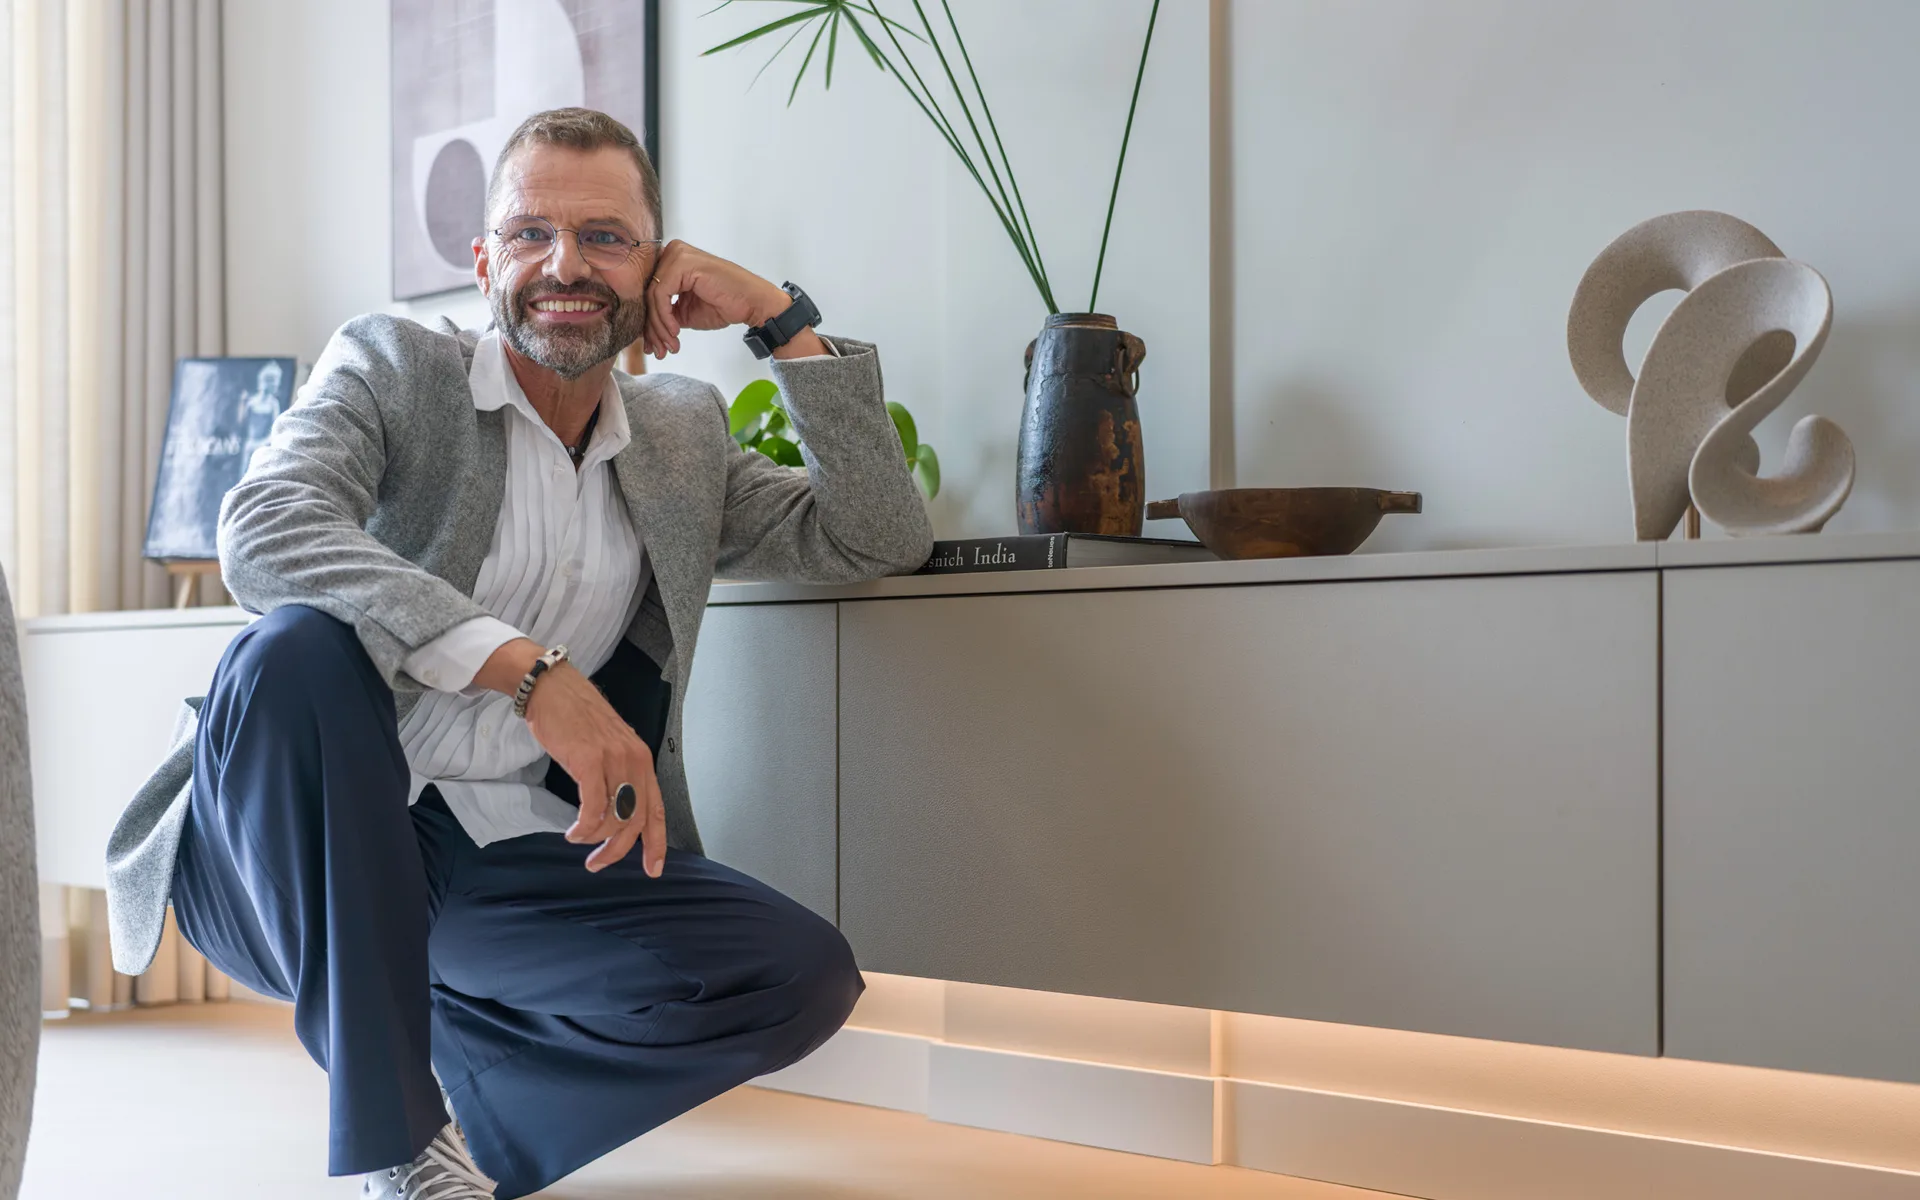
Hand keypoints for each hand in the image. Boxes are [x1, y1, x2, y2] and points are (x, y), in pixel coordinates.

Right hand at [477, 639, 665, 874]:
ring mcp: (614, 760)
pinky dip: (583, 827)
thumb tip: (616, 813)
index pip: (657, 810)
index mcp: (642, 760)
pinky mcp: (589, 760)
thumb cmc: (575, 717)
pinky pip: (592, 808)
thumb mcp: (608, 746)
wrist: (552, 687)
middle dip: (617, 850)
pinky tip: (572, 832)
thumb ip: (617, 775)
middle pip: (636, 821)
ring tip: (578, 840)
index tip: (653, 869)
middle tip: (597, 864)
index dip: (657, 843)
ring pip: (615, 818)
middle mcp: (634, 760)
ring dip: (594, 839)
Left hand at [642, 241, 824, 359]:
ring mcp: (677, 255)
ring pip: (652, 297)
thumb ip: (665, 312)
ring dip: (659, 327)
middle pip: (648, 294)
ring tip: (671, 346)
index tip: (654, 346)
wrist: (752, 303)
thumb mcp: (686, 311)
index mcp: (672, 260)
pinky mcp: (682, 263)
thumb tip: (644, 330)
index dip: (649, 322)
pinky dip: (665, 318)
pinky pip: (661, 295)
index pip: (649, 292)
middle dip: (652, 328)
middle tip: (659, 351)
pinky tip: (676, 332)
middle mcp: (672, 252)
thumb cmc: (725, 304)